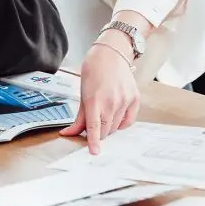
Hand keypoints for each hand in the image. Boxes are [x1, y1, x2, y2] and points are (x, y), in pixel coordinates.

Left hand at [60, 30, 139, 154]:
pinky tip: (116, 115)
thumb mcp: (82, 93)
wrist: (111, 53)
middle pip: (106, 131)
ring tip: (105, 113)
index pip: (94, 127)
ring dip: (109, 127)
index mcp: (94, 100)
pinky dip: (122, 123)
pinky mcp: (135, 99)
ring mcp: (125, 100)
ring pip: (116, 127)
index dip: (94, 142)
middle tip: (94, 125)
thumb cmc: (94, 70)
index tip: (94, 152)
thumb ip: (78, 117)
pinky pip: (129, 121)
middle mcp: (111, 102)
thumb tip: (69, 133)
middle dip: (98, 133)